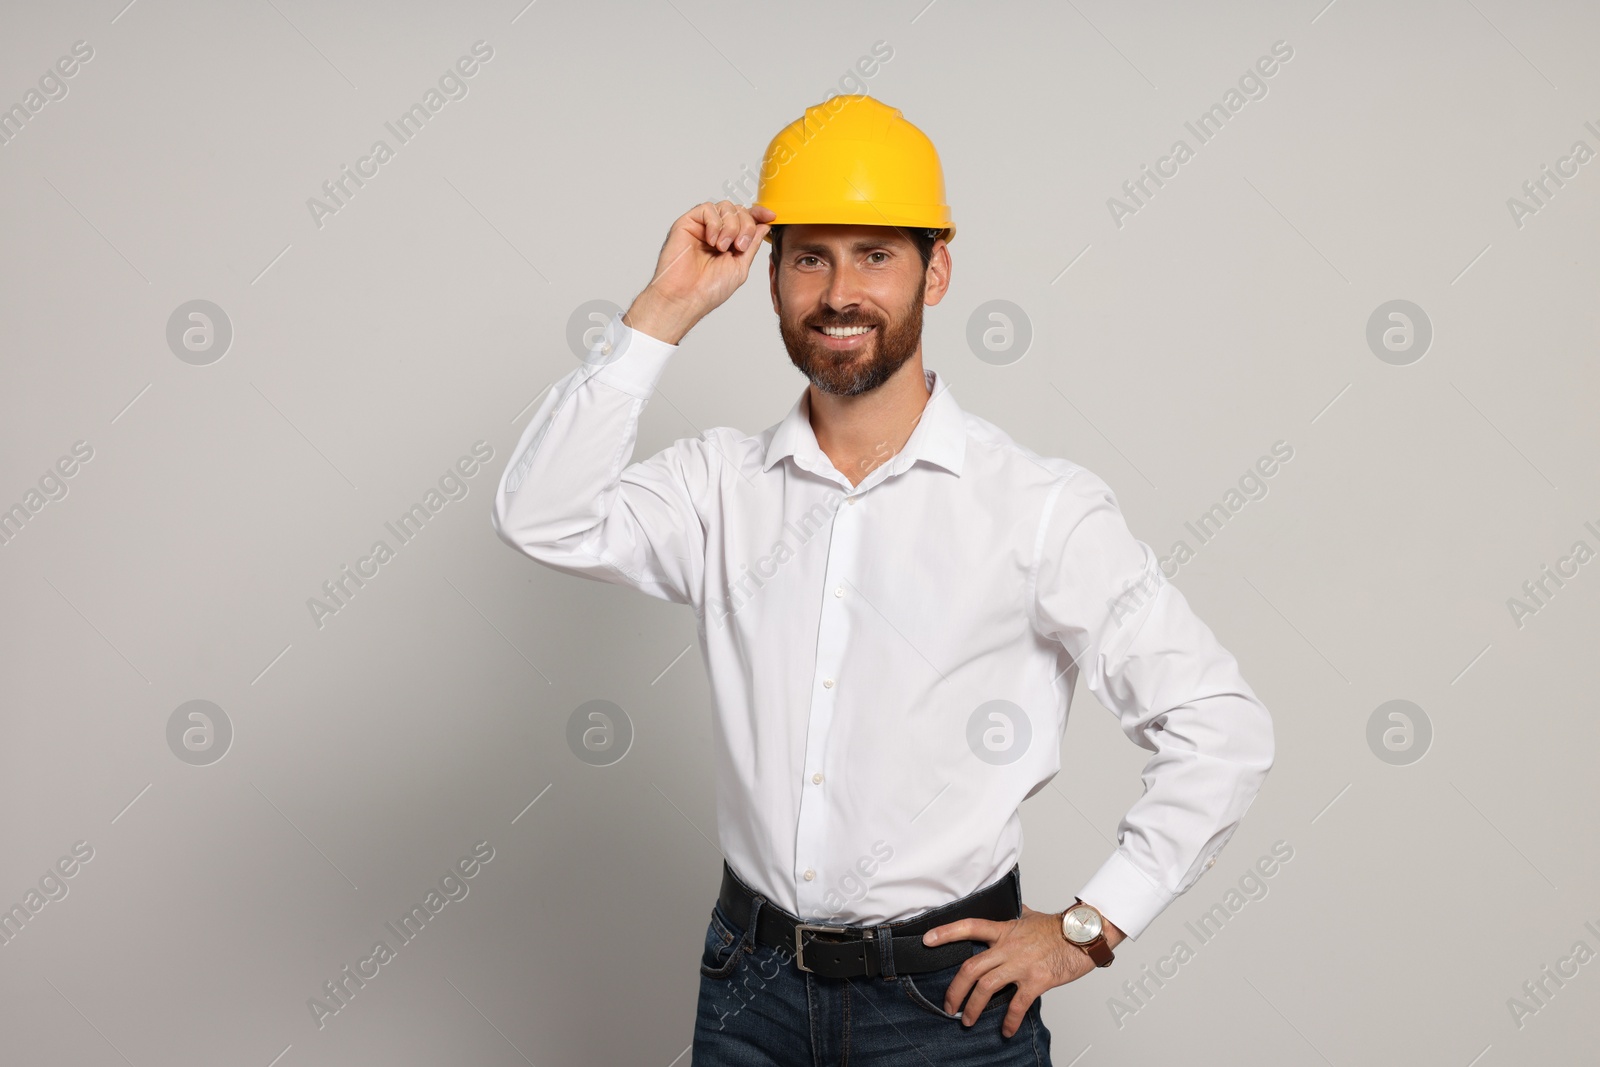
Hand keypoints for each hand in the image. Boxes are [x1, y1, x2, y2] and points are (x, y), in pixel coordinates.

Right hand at [623, 201, 775, 343]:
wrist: (686, 297)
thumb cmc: (708, 289)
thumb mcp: (740, 267)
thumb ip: (752, 244)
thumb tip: (764, 225)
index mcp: (729, 242)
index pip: (746, 219)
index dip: (759, 214)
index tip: (771, 216)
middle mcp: (716, 232)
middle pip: (739, 210)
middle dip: (746, 226)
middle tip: (740, 246)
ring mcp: (701, 227)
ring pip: (725, 207)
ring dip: (731, 226)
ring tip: (723, 247)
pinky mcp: (687, 223)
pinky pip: (707, 208)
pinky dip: (715, 223)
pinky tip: (712, 241)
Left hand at [921, 903, 1125, 1038]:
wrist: (1085, 936)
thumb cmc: (1059, 928)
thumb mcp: (1031, 916)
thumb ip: (1016, 915)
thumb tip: (1012, 907)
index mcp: (1004, 930)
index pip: (969, 927)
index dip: (946, 933)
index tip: (927, 940)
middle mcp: (1009, 947)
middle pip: (971, 967)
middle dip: (955, 990)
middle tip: (948, 1005)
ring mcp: (1022, 964)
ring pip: (987, 987)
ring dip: (973, 1007)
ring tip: (967, 1020)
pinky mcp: (1037, 980)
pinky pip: (1017, 1004)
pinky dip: (1009, 1021)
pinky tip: (1006, 1030)